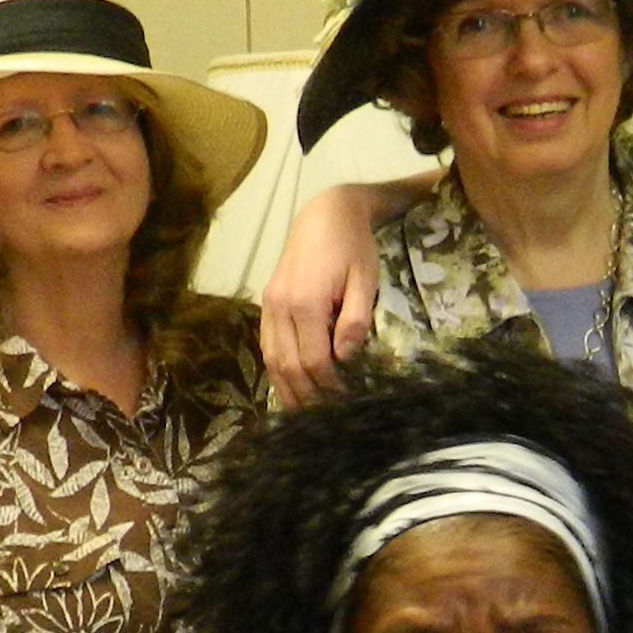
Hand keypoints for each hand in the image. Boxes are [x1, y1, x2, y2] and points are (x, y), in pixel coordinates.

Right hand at [257, 178, 418, 403]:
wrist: (325, 213)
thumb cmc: (352, 246)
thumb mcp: (365, 280)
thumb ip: (356, 320)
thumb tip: (346, 358)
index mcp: (305, 301)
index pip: (314, 360)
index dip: (331, 386)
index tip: (349, 402)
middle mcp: (279, 306)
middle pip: (288, 366)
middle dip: (308, 396)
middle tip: (329, 418)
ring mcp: (269, 305)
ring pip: (271, 360)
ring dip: (288, 390)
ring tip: (308, 414)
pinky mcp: (267, 304)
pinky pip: (267, 346)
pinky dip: (278, 371)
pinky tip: (292, 387)